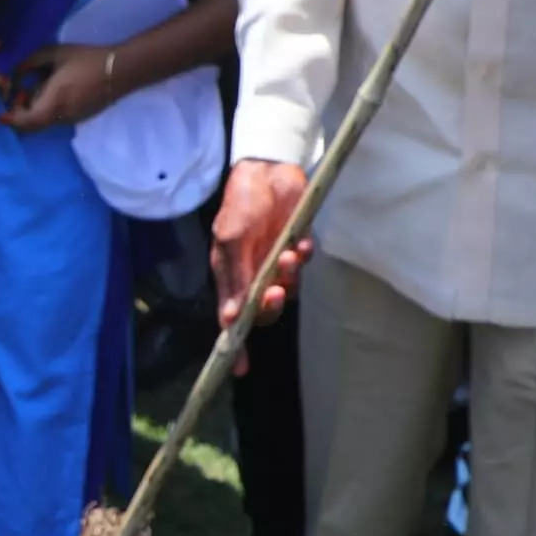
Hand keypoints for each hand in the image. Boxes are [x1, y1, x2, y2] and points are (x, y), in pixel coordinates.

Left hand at [0, 42, 117, 132]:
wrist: (119, 71)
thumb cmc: (86, 59)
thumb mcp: (54, 53)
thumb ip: (30, 62)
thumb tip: (16, 73)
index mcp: (53, 100)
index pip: (25, 121)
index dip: (10, 120)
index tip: (0, 115)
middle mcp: (60, 116)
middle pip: (31, 127)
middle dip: (19, 117)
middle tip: (17, 98)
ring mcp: (70, 120)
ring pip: (42, 124)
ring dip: (33, 114)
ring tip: (34, 91)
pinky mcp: (78, 119)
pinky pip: (54, 120)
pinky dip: (45, 112)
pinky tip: (51, 94)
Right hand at [210, 158, 314, 367]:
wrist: (269, 168)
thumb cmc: (241, 202)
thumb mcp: (231, 238)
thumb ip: (235, 277)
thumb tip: (231, 317)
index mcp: (230, 274)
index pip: (232, 317)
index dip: (236, 344)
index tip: (239, 367)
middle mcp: (253, 273)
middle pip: (265, 309)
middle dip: (271, 305)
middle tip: (275, 290)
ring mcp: (277, 261)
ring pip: (288, 289)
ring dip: (291, 277)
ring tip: (290, 253)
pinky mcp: (298, 247)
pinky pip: (305, 265)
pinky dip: (305, 256)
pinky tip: (302, 242)